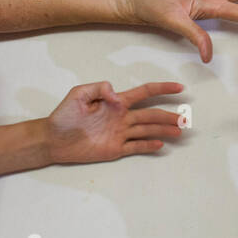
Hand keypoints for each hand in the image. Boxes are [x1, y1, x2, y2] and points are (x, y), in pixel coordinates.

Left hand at [46, 81, 183, 162]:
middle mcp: (122, 117)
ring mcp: (120, 133)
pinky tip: (161, 145)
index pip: (144, 93)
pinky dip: (149, 146)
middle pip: (151, 114)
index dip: (162, 89)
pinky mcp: (115, 149)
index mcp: (116, 102)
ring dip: (164, 130)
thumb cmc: (64, 115)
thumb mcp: (78, 94)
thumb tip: (118, 95)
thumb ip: (99, 89)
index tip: (179, 88)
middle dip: (169, 115)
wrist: (53, 139)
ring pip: (147, 130)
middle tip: (185, 117)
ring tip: (179, 131)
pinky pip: (136, 147)